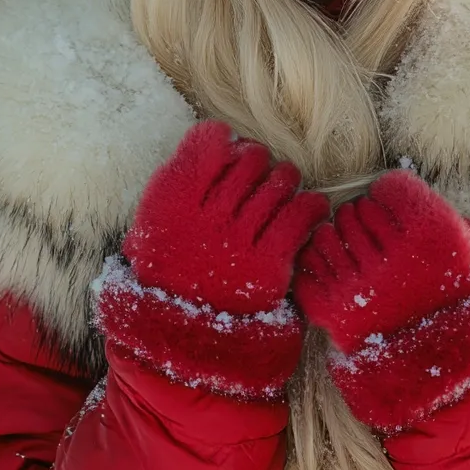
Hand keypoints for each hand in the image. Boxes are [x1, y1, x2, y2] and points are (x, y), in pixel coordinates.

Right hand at [95, 120, 329, 399]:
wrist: (184, 334)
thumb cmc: (173, 263)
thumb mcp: (157, 213)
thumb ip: (185, 169)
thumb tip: (225, 134)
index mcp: (172, 198)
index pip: (212, 138)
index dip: (227, 141)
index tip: (229, 157)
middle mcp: (205, 216)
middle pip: (252, 156)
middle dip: (259, 162)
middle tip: (256, 180)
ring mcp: (238, 240)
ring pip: (282, 179)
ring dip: (285, 182)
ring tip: (277, 197)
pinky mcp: (270, 263)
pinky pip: (303, 212)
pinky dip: (311, 206)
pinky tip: (306, 211)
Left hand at [293, 169, 469, 431]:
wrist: (457, 378)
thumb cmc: (462, 301)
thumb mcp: (469, 246)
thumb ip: (429, 210)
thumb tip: (380, 184)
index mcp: (436, 235)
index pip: (389, 184)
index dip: (392, 197)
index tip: (399, 214)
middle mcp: (398, 258)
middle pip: (356, 207)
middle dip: (365, 220)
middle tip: (381, 243)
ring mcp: (364, 287)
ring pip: (329, 231)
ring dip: (341, 240)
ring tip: (361, 260)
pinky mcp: (336, 312)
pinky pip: (308, 264)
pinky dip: (319, 266)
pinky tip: (340, 276)